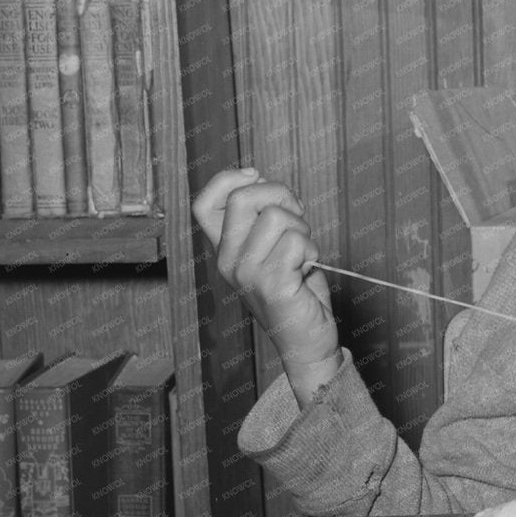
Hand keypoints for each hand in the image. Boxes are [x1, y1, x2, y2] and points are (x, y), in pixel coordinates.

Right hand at [192, 169, 340, 400]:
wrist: (307, 340)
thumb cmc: (296, 292)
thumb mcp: (273, 249)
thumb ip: (263, 219)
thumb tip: (260, 180)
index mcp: (225, 249)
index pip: (204, 204)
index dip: (228, 179)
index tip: (256, 177)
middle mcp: (228, 261)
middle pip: (242, 197)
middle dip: (280, 195)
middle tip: (296, 219)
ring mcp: (246, 273)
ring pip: (276, 216)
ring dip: (302, 229)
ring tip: (303, 254)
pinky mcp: (272, 284)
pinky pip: (296, 242)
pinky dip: (312, 250)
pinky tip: (307, 269)